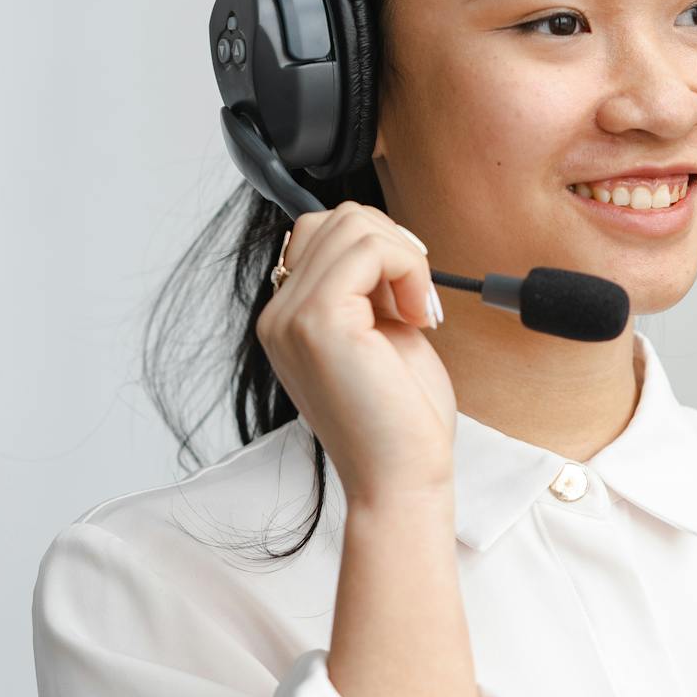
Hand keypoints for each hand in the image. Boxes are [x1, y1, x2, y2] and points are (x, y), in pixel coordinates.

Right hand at [255, 203, 454, 503]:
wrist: (400, 478)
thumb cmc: (399, 420)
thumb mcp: (379, 333)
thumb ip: (367, 287)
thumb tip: (381, 238)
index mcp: (288, 319)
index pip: (319, 234)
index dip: (377, 248)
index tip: (409, 294)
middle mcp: (278, 316)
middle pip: (333, 218)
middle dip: (391, 244)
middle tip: (417, 300)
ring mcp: (290, 317)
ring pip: (352, 224)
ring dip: (404, 257)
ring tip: (417, 310)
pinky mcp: (318, 321)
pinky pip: (369, 249)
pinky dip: (408, 268)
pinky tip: (419, 316)